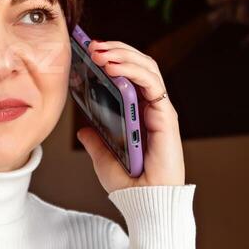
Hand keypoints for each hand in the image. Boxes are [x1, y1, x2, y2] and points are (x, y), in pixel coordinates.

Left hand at [76, 40, 185, 192]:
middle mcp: (152, 109)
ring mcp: (160, 111)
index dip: (113, 59)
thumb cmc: (130, 185)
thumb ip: (96, 143)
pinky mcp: (165, 117)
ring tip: (100, 50)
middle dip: (116, 50)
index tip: (90, 52)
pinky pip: (151, 84)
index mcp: (140, 115)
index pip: (130, 76)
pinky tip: (113, 67)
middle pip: (139, 66)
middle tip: (93, 45)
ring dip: (123, 54)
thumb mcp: (104, 160)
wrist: (146, 203)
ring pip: (147, 68)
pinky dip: (132, 71)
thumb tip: (83, 129)